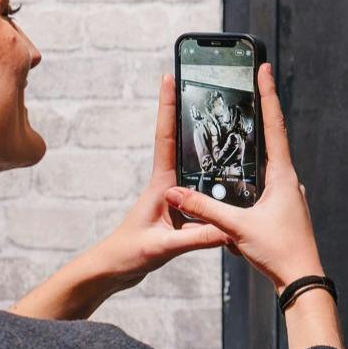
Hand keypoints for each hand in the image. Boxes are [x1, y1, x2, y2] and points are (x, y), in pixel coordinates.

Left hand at [11, 75, 229, 320]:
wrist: (113, 271)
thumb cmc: (128, 255)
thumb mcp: (163, 247)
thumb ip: (196, 238)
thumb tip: (227, 228)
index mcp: (161, 185)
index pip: (166, 138)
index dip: (168, 107)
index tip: (170, 77)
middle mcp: (168, 185)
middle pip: (182, 141)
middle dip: (189, 112)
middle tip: (203, 84)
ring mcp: (175, 197)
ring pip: (196, 165)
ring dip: (207, 143)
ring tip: (226, 120)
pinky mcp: (181, 211)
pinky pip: (203, 189)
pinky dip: (216, 179)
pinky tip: (235, 177)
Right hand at [164, 62, 325, 291]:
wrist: (302, 281)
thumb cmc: (279, 253)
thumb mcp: (236, 229)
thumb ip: (204, 209)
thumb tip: (173, 192)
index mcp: (284, 177)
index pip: (275, 127)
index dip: (268, 96)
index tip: (264, 68)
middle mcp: (290, 181)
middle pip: (274, 138)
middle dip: (262, 112)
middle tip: (253, 84)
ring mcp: (289, 196)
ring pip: (270, 163)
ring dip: (258, 143)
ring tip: (244, 121)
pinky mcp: (284, 210)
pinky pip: (267, 183)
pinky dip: (254, 172)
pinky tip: (241, 176)